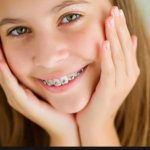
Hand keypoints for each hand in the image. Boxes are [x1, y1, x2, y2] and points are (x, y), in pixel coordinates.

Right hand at [0, 42, 79, 145]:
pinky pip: (13, 88)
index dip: (3, 55)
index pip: (9, 68)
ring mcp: (19, 100)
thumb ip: (46, 75)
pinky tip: (3, 64)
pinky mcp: (25, 104)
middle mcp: (17, 93)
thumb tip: (50, 59)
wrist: (65, 124)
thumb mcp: (50, 86)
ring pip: (4, 78)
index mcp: (22, 89)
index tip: (1, 39)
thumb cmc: (58, 105)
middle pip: (3, 71)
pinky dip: (7, 76)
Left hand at [76, 6, 139, 130]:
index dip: (122, 29)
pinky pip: (109, 71)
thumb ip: (120, 60)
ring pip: (118, 56)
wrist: (95, 122)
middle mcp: (128, 77)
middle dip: (120, 28)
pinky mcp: (110, 91)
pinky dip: (108, 57)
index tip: (116, 12)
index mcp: (128, 72)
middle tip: (115, 10)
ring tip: (111, 20)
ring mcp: (121, 85)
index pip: (126, 46)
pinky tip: (105, 43)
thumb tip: (131, 40)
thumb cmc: (100, 99)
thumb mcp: (111, 77)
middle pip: (124, 48)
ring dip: (115, 37)